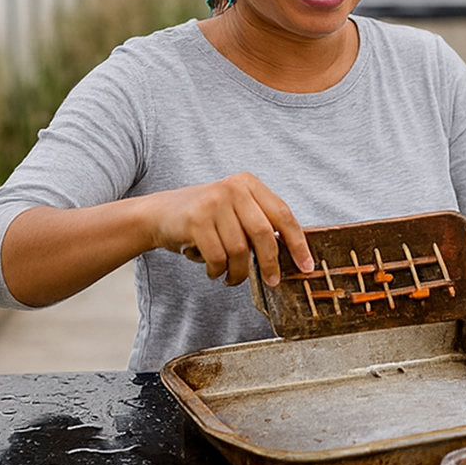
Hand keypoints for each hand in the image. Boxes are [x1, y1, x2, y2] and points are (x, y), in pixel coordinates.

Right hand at [148, 172, 312, 286]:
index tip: (306, 266)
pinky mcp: (196, 220)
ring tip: (231, 276)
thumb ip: (260, 224)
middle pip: (264, 234)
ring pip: (240, 250)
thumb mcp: (235, 211)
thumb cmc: (206, 218)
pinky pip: (218, 257)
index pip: (283, 214)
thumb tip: (292, 256)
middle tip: (272, 281)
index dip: (298, 243)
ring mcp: (214, 203)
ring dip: (239, 272)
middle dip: (270, 263)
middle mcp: (233, 188)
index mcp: (249, 183)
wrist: (159, 214)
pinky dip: (218, 271)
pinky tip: (214, 270)